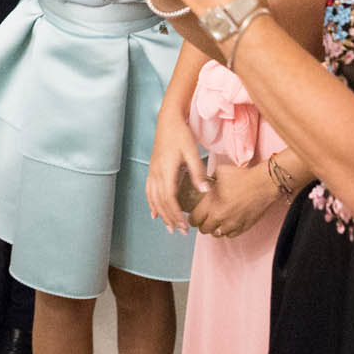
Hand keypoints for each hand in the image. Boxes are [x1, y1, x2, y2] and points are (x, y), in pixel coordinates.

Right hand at [146, 116, 208, 233]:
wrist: (168, 121)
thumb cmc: (181, 135)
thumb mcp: (192, 152)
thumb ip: (198, 172)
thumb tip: (205, 190)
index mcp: (166, 170)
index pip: (169, 199)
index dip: (176, 214)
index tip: (184, 226)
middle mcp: (156, 173)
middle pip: (161, 202)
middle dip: (170, 219)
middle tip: (179, 232)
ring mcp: (152, 172)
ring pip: (153, 199)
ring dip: (161, 215)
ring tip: (169, 227)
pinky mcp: (152, 170)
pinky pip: (149, 191)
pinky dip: (151, 204)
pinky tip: (154, 214)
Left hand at [188, 159, 282, 238]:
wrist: (263, 184)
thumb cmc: (242, 176)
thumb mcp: (220, 172)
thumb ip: (208, 180)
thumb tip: (204, 183)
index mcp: (211, 203)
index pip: (194, 219)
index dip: (192, 218)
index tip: (193, 216)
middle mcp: (220, 217)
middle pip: (204, 229)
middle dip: (202, 225)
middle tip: (204, 219)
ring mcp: (232, 224)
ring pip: (217, 234)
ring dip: (215, 229)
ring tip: (217, 222)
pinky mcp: (243, 228)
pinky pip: (230, 235)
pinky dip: (227, 231)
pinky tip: (228, 224)